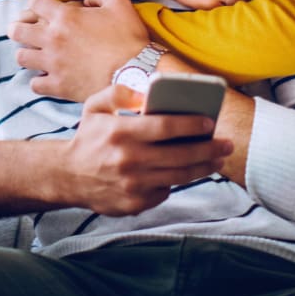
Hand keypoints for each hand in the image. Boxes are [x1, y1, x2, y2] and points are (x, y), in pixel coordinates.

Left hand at [9, 0, 149, 100]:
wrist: (135, 73)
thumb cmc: (129, 38)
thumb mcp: (120, 4)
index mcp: (65, 17)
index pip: (34, 3)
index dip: (36, 4)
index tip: (41, 9)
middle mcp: (53, 39)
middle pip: (17, 30)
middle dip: (19, 28)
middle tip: (26, 31)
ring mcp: (53, 64)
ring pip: (21, 57)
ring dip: (27, 54)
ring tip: (36, 55)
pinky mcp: (58, 86)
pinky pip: (34, 84)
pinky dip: (38, 80)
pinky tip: (47, 77)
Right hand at [60, 84, 233, 215]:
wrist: (68, 176)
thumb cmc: (88, 138)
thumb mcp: (95, 106)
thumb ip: (119, 92)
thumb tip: (148, 95)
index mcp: (120, 132)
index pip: (165, 127)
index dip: (191, 124)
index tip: (210, 122)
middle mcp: (128, 159)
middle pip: (180, 154)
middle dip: (209, 149)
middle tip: (226, 144)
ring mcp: (133, 184)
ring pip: (179, 176)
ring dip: (203, 167)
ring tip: (217, 160)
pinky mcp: (135, 203)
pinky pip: (165, 190)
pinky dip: (176, 181)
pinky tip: (186, 172)